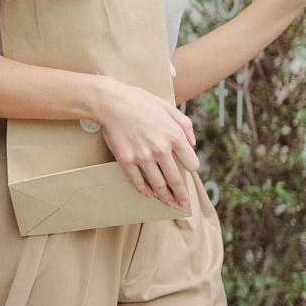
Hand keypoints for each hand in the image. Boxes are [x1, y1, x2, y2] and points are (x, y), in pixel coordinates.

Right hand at [97, 80, 199, 206]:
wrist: (112, 103)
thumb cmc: (140, 101)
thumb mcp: (168, 107)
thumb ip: (185, 124)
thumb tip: (192, 143)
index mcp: (174, 135)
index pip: (191, 163)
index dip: (191, 167)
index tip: (189, 170)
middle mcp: (161, 149)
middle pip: (175, 180)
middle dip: (181, 194)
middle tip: (182, 202)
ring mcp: (143, 157)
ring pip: (158, 185)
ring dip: (165, 197)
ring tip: (168, 203)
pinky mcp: (126, 161)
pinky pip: (137, 181)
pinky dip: (144, 190)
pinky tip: (148, 194)